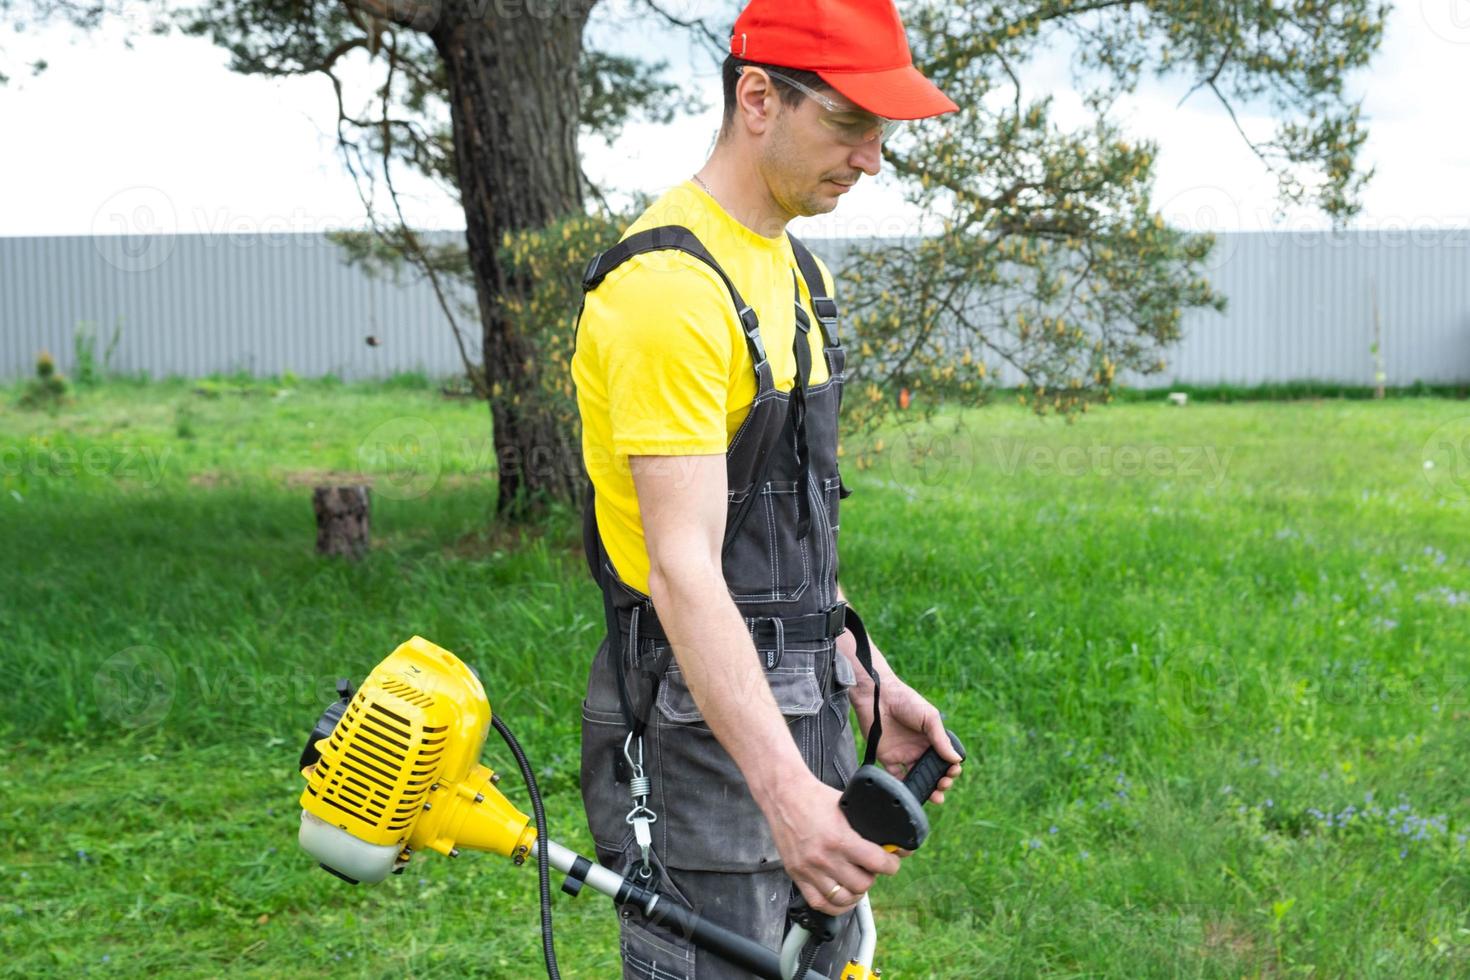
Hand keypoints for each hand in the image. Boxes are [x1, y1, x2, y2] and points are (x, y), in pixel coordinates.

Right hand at [761, 773, 901, 914]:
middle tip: (871, 869)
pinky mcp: (797, 875)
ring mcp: (809, 869)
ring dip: (854, 893)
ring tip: (856, 882)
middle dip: (872, 877)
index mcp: (839, 838)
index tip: (892, 862)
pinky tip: (841, 896)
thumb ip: (865, 825)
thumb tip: (888, 839)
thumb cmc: (814, 797)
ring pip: (842, 899)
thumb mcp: (846, 805)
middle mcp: (824, 858)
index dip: (891, 864)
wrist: (783, 795)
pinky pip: (819, 903)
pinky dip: (834, 905)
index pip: (877, 863)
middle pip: (862, 885)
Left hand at [857, 677, 962, 804]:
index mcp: (931, 739)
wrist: (877, 696)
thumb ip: (941, 739)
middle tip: (943, 785)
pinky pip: (896, 777)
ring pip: (917, 778)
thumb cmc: (906, 701)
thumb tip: (956, 760)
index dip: (950, 769)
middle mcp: (919, 749)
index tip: (953, 773)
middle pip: (932, 772)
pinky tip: (911, 791)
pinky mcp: (887, 758)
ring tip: (935, 797)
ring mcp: (904, 755)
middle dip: (941, 782)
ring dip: (926, 789)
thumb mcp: (929, 717)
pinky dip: (904, 787)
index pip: (944, 759)